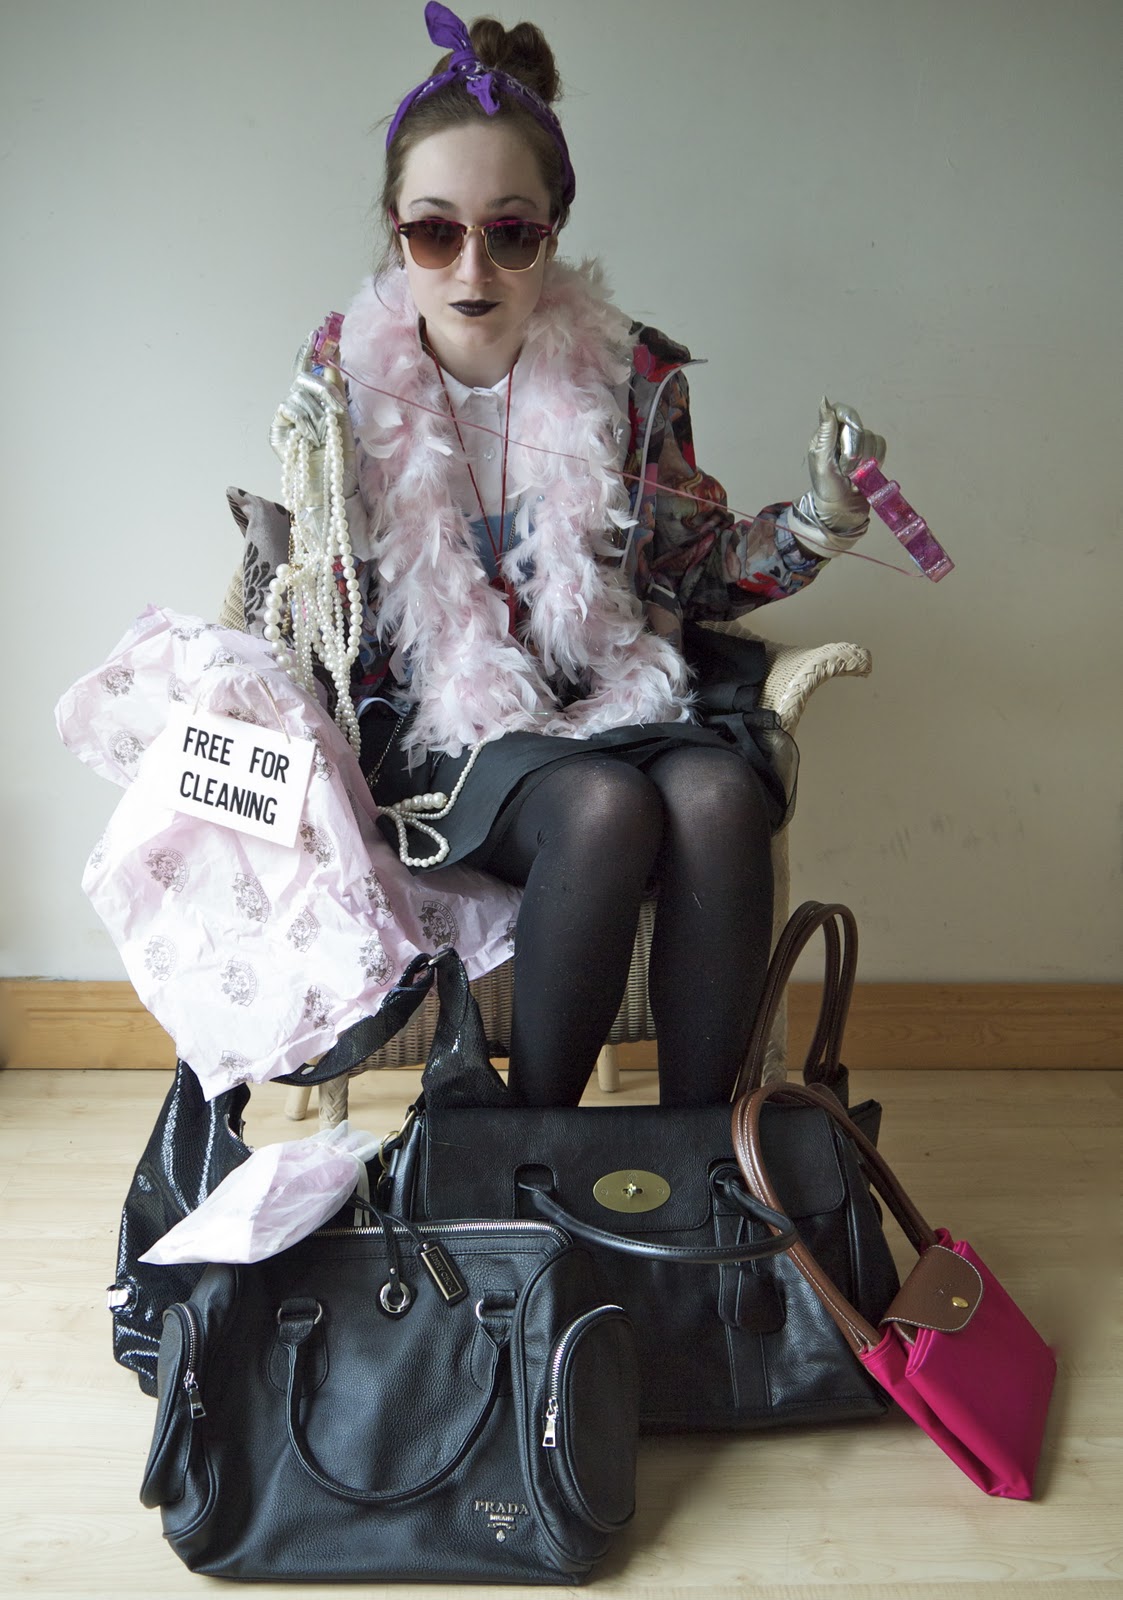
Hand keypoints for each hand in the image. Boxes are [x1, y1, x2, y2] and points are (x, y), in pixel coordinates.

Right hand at [269, 331, 357, 507]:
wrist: (332, 486)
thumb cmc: (341, 459)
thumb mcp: (344, 420)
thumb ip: (336, 392)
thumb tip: (332, 363)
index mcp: (315, 404)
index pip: (307, 373)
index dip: (308, 354)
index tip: (313, 336)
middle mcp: (299, 408)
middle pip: (303, 380)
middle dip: (321, 390)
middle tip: (334, 409)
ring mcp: (287, 420)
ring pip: (297, 395)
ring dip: (316, 412)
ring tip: (324, 434)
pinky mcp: (278, 432)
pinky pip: (289, 410)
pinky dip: (304, 421)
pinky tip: (311, 437)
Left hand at [804, 399, 885, 534]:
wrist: (842, 509)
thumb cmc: (827, 488)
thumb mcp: (822, 461)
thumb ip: (826, 432)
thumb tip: (824, 401)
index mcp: (826, 435)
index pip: (840, 411)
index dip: (850, 417)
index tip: (854, 429)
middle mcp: (842, 436)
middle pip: (858, 427)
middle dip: (854, 451)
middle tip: (846, 470)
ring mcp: (858, 444)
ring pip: (871, 438)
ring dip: (863, 460)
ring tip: (852, 476)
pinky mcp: (872, 453)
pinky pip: (881, 446)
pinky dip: (876, 460)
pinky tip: (865, 473)